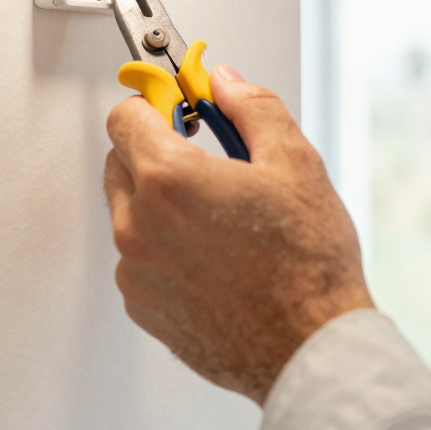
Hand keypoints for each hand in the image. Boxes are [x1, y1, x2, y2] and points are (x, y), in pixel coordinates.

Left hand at [103, 66, 372, 403]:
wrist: (310, 347)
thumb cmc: (307, 264)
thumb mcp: (295, 163)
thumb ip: (252, 107)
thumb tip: (225, 82)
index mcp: (169, 179)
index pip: (124, 116)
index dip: (154, 106)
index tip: (178, 110)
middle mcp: (138, 224)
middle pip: (120, 162)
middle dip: (156, 152)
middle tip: (208, 163)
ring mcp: (135, 271)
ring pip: (129, 214)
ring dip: (160, 205)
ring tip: (222, 220)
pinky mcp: (142, 307)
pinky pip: (139, 259)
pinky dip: (164, 250)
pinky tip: (215, 259)